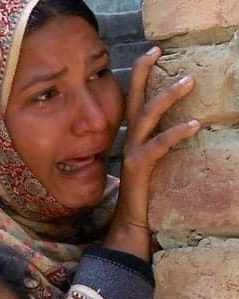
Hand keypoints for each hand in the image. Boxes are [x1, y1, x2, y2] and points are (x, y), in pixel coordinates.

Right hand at [106, 46, 199, 258]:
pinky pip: (158, 145)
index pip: (133, 101)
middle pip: (133, 99)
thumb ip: (157, 145)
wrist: (130, 223)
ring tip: (188, 82)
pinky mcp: (138, 167)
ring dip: (166, 97)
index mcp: (132, 138)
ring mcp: (132, 152)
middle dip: (142, 73)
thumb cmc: (143, 195)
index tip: (153, 53)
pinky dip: (176, 133)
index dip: (140, 76)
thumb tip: (178, 128)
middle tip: (157, 52)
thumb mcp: (150, 164)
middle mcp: (129, 141)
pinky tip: (194, 125)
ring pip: (146, 116)